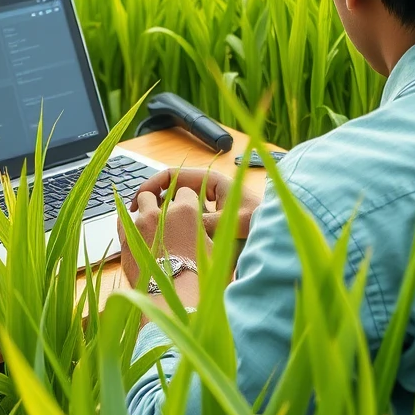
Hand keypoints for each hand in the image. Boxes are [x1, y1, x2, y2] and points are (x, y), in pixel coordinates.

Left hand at [118, 184, 209, 290]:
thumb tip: (214, 227)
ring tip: (149, 222)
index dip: (187, 201)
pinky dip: (129, 221)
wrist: (176, 303)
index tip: (186, 212)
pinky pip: (122, 219)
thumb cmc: (201, 280)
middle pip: (158, 194)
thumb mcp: (217, 250)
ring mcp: (141, 224)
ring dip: (145, 209)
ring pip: (140, 202)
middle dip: (161, 201)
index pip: (185, 191)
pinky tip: (136, 231)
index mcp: (187, 211)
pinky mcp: (126, 239)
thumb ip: (211, 231)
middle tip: (165, 216)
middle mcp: (162, 212)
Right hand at [131, 168, 260, 239]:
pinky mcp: (210, 219)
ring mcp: (209, 204)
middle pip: (171, 189)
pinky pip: (186, 219)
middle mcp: (208, 190)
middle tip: (135, 216)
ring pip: (176, 205)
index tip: (139, 199)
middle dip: (152, 200)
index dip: (152, 184)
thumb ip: (205, 222)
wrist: (279, 233)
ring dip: (161, 213)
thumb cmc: (260, 222)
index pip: (173, 175)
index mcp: (211, 181)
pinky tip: (166, 239)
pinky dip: (174, 225)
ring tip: (146, 229)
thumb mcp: (231, 222)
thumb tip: (180, 226)